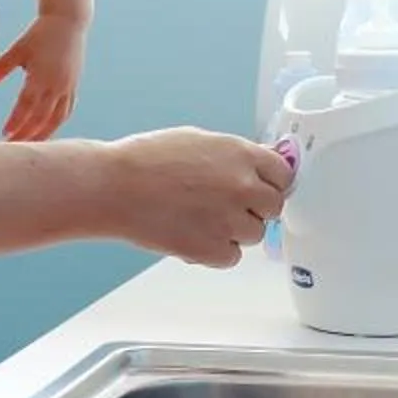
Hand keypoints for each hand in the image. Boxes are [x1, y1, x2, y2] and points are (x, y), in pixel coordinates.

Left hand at [0, 12, 87, 141]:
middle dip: (27, 133)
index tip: (4, 133)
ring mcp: (68, 87)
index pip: (26, 106)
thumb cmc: (40, 33)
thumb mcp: (19, 49)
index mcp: (41, 76)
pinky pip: (66, 111)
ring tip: (29, 144)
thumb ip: (2, 66)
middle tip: (12, 146)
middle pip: (41, 118)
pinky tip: (46, 130)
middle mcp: (57, 85)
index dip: (16, 121)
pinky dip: (56, 123)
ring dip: (43, 133)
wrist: (68, 21)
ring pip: (56, 119)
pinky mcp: (74, 86)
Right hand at [102, 128, 293, 267]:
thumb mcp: (199, 140)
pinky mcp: (213, 249)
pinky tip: (193, 234)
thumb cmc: (146, 160)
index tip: (261, 187)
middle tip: (227, 206)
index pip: (283, 174)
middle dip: (255, 208)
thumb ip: (236, 155)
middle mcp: (242, 187)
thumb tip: (260, 163)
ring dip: (235, 231)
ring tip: (201, 218)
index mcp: (241, 154)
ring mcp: (230, 220)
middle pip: (274, 207)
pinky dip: (216, 251)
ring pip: (255, 235)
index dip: (269, 182)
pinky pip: (232, 257)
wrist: (114, 187)